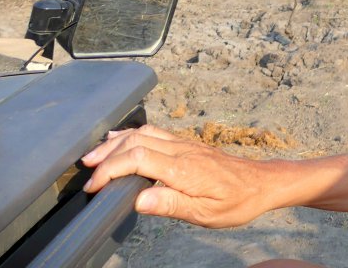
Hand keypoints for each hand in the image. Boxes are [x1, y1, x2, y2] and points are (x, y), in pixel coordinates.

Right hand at [82, 124, 272, 227]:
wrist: (262, 183)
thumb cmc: (237, 201)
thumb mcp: (205, 213)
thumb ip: (170, 205)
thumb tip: (138, 201)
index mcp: (183, 169)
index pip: (138, 158)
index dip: (110, 169)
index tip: (94, 186)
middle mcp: (182, 151)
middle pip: (136, 141)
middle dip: (107, 153)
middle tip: (85, 170)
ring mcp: (185, 145)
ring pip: (145, 133)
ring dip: (118, 141)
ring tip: (95, 154)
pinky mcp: (188, 145)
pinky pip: (156, 133)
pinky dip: (134, 135)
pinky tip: (123, 139)